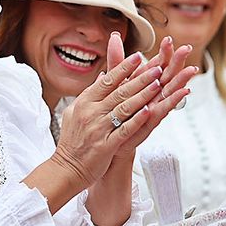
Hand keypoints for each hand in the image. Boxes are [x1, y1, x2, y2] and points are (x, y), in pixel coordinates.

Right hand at [55, 35, 192, 187]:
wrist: (66, 168)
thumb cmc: (72, 141)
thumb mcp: (74, 112)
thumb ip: (89, 94)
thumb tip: (102, 77)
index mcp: (84, 102)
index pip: (107, 80)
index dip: (123, 67)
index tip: (139, 56)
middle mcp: (91, 112)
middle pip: (119, 91)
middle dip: (140, 77)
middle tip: (157, 67)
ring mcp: (98, 128)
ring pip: (124, 107)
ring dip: (143, 94)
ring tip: (159, 84)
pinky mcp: (106, 145)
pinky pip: (124, 130)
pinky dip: (137, 120)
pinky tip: (150, 111)